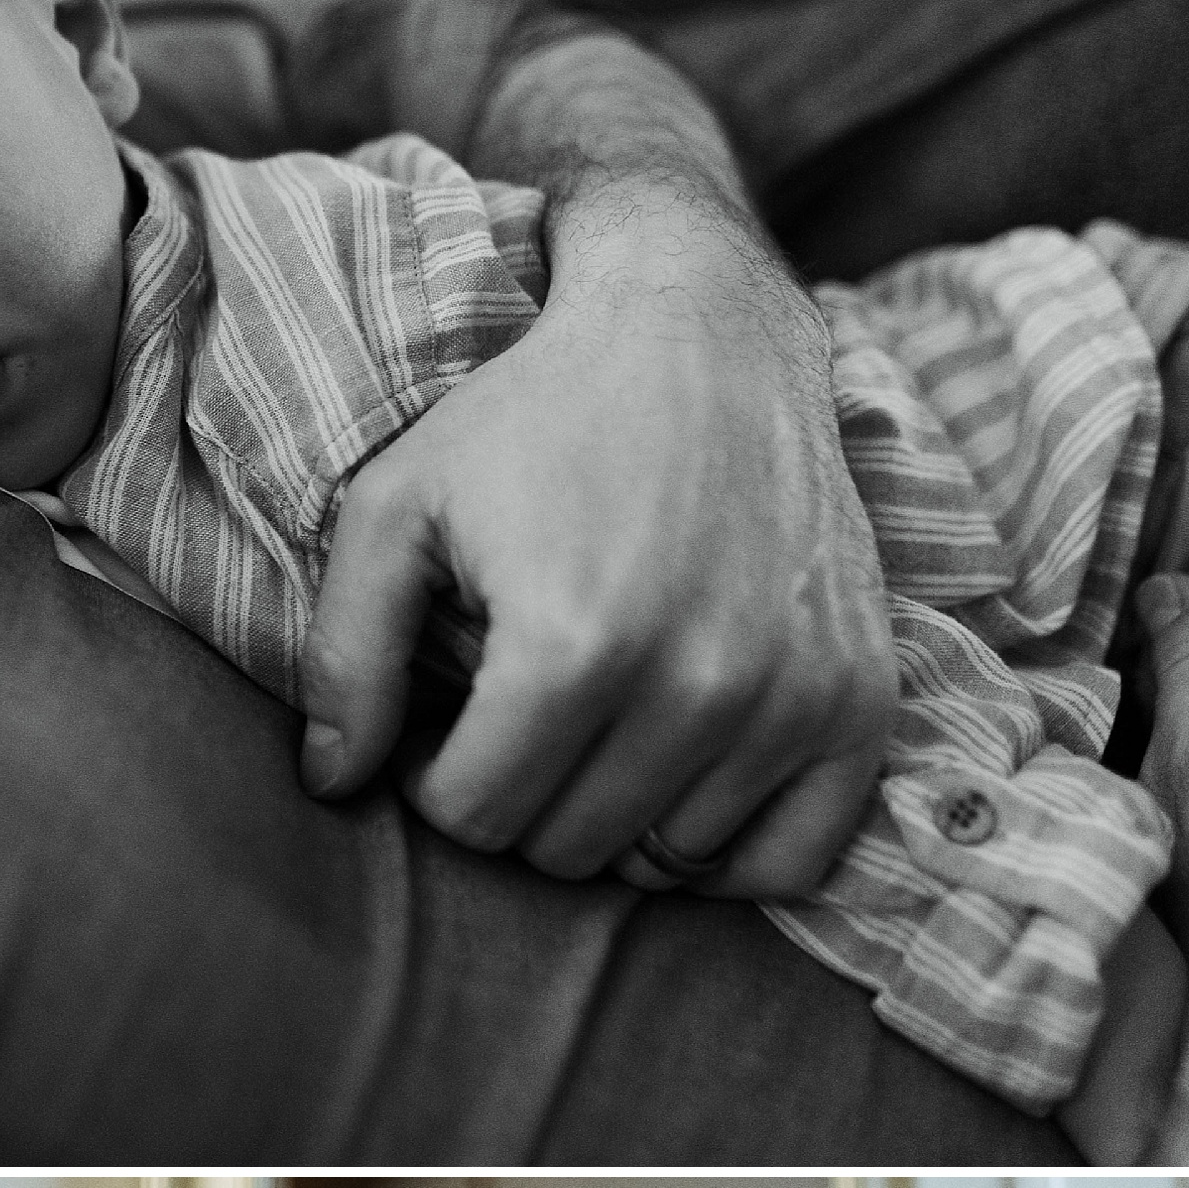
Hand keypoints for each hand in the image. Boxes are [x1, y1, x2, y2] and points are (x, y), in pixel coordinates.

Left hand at [301, 179, 897, 880]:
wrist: (706, 324)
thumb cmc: (537, 412)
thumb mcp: (403, 501)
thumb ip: (345, 651)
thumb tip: (331, 788)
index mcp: (572, 647)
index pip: (476, 818)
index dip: (444, 773)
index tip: (459, 711)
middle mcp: (694, 686)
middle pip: (568, 850)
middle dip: (533, 788)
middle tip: (537, 700)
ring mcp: (788, 697)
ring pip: (667, 863)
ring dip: (628, 807)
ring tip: (615, 705)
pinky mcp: (857, 697)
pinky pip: (785, 862)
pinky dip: (732, 840)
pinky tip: (694, 764)